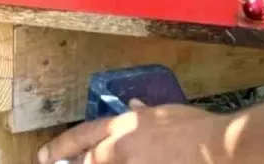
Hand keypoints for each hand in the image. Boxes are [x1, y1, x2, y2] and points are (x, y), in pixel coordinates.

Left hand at [38, 102, 227, 163]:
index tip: (44, 156)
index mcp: (123, 126)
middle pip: (88, 161)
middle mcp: (120, 149)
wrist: (219, 149)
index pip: (83, 136)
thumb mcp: (166, 112)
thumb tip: (133, 105)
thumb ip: (145, 113)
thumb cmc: (196, 127)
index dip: (61, 146)